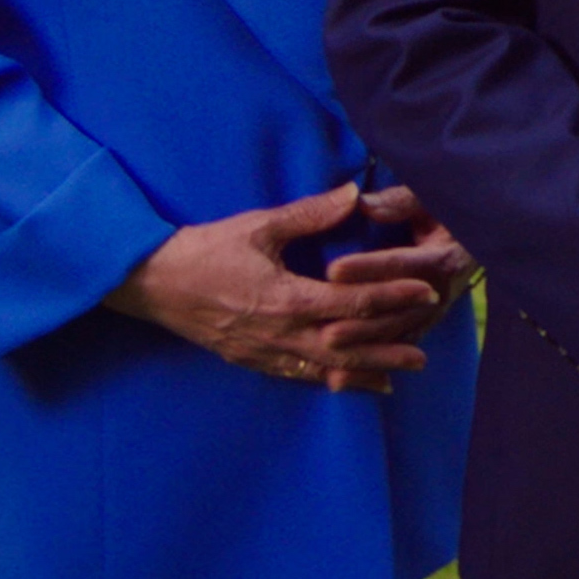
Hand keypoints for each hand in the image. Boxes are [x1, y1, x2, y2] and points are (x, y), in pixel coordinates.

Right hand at [105, 182, 440, 393]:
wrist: (153, 282)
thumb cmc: (206, 249)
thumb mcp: (259, 225)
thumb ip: (310, 214)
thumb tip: (353, 193)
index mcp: (285, 298)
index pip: (351, 303)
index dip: (392, 298)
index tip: (424, 292)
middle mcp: (280, 333)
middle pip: (346, 345)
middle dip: (388, 349)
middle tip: (424, 354)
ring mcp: (265, 352)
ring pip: (325, 368)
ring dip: (365, 372)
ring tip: (401, 375)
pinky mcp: (252, 360)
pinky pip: (300, 375)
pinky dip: (331, 381)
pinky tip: (354, 385)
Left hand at [324, 187, 476, 354]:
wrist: (483, 240)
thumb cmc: (449, 214)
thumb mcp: (432, 200)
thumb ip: (400, 202)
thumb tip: (363, 205)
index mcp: (444, 256)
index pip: (401, 264)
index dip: (368, 268)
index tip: (333, 270)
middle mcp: (440, 291)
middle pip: (398, 310)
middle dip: (361, 320)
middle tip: (325, 328)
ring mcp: (432, 313)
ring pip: (396, 335)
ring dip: (363, 346)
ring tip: (328, 348)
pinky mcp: (422, 327)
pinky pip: (395, 352)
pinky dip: (369, 368)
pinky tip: (339, 379)